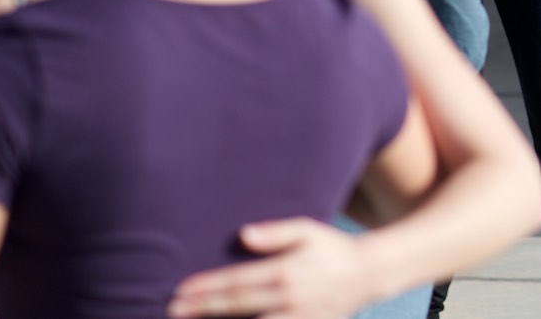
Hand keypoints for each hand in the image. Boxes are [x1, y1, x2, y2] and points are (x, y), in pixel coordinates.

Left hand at [166, 218, 374, 318]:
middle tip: (172, 311)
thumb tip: (243, 234)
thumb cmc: (332, 248)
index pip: (236, 282)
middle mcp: (288, 300)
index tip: (180, 291)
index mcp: (284, 272)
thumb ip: (275, 232)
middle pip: (236, 307)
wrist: (368, 274)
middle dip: (203, 309)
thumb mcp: (308, 230)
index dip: (207, 288)